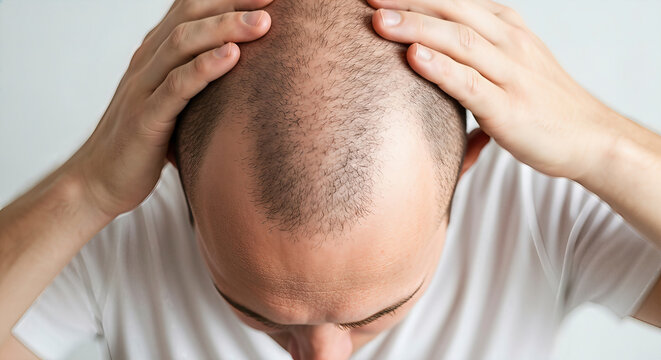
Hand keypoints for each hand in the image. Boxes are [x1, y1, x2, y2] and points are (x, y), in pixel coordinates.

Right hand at [69, 0, 272, 217]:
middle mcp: (148, 61)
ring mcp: (143, 87)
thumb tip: (239, 70)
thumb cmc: (145, 139)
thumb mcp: (173, 101)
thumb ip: (196, 80)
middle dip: (232, 3)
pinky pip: (176, 86)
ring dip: (225, 28)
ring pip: (182, 44)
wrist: (98, 180)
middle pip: (190, 15)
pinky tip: (232, 57)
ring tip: (262, 23)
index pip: (191, 9)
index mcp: (156, 53)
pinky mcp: (144, 119)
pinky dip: (204, 68)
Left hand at [368, 0, 625, 180]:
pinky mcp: (509, 108)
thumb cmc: (542, 101)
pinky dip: (440, 69)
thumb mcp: (511, 61)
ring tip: (379, 22)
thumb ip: (475, 50)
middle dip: (408, 2)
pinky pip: (470, 84)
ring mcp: (511, 74)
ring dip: (416, 28)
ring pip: (459, 41)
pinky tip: (414, 58)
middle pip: (452, 11)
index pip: (455, 0)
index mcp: (505, 26)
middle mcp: (509, 41)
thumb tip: (431, 45)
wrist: (592, 136)